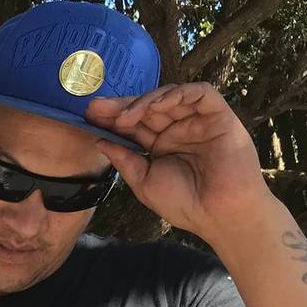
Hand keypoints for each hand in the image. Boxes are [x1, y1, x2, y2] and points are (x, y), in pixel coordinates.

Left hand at [85, 83, 271, 241]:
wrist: (217, 214)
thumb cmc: (183, 202)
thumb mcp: (143, 181)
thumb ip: (124, 160)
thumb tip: (100, 141)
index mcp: (160, 145)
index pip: (134, 124)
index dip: (112, 118)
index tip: (88, 116)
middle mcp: (178, 129)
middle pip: (147, 107)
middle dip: (121, 106)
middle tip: (97, 107)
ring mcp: (197, 121)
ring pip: (170, 96)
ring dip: (145, 102)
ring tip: (124, 117)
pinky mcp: (218, 115)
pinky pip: (199, 93)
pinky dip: (177, 93)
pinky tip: (157, 106)